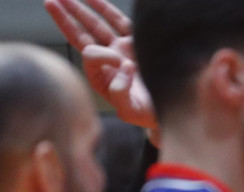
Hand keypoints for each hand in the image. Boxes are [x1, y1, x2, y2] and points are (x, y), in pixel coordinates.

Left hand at [45, 0, 156, 132]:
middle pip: (82, 35)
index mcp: (102, 77)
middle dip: (66, 19)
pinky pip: (117, 20)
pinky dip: (104, 8)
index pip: (91, 55)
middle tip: (50, 2)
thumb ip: (120, 95)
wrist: (176, 108)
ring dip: (80, 9)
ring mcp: (121, 49)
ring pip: (96, 25)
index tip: (128, 66)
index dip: (103, 55)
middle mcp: (108, 61)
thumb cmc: (152, 113)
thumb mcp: (132, 111)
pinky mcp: (137, 41)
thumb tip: (123, 66)